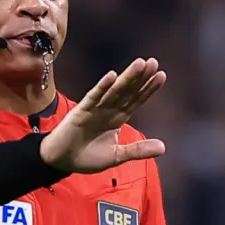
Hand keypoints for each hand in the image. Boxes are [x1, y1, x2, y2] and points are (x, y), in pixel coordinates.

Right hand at [40, 57, 166, 173]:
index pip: (136, 100)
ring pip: (114, 90)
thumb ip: (138, 150)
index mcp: (117, 118)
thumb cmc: (87, 157)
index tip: (162, 75)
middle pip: (128, 91)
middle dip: (141, 77)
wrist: (61, 161)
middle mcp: (108, 110)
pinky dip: (102, 87)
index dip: (148, 89)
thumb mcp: (117, 155)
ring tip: (140, 64)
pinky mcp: (81, 111)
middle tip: (154, 62)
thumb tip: (163, 147)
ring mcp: (95, 108)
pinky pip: (93, 97)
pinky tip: (112, 77)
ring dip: (127, 77)